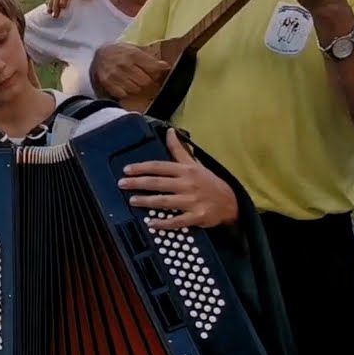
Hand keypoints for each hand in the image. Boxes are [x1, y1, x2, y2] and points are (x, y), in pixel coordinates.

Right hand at [91, 43, 167, 99]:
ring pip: (136, 89)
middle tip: (145, 78)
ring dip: (137, 87)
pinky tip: (125, 86)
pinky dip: (126, 92)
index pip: (154, 68)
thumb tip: (166, 66)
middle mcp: (124, 64)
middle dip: (148, 81)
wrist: (99, 54)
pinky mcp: (107, 83)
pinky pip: (123, 94)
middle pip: (146, 81)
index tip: (158, 73)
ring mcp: (115, 75)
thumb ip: (150, 58)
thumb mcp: (134, 49)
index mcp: (133, 54)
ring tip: (134, 82)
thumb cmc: (120, 52)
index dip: (158, 72)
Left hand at [118, 129, 237, 229]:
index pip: (159, 167)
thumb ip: (178, 149)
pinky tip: (151, 223)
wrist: (231, 202)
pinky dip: (164, 223)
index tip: (126, 169)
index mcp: (186, 170)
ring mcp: (192, 201)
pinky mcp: (197, 216)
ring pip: (165, 201)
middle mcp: (188, 184)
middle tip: (122, 184)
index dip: (141, 167)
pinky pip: (178, 221)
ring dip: (147, 201)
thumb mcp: (194, 163)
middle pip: (158, 183)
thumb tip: (169, 131)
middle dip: (138, 183)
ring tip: (132, 201)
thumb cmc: (209, 182)